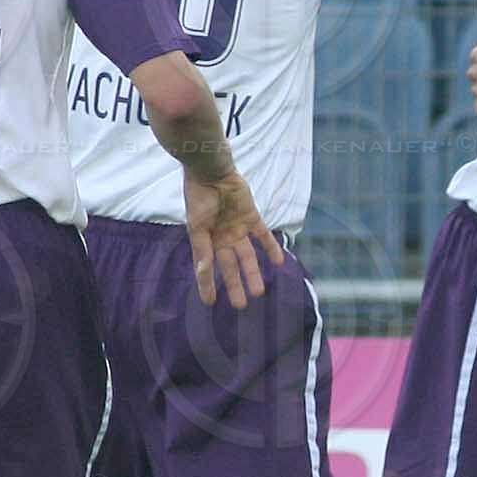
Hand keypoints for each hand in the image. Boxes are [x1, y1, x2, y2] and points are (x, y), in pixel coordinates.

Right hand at [183, 169, 282, 308]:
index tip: (209, 303)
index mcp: (204, 240)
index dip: (207, 285)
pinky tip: (280, 262)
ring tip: (259, 292)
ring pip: (247, 256)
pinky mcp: (251, 217)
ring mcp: (237, 228)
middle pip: (230, 266)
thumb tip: (202, 272)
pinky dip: (271, 248)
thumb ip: (201, 250)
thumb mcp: (196, 227)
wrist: (211, 171)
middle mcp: (221, 237)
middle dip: (235, 285)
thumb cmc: (198, 197)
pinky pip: (263, 235)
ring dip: (253, 273)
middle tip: (241, 305)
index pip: (206, 268)